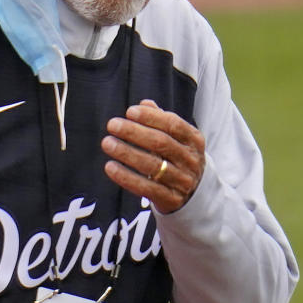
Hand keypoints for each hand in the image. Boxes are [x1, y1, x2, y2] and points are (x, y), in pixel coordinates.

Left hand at [100, 99, 205, 213]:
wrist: (194, 194)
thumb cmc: (178, 158)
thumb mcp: (176, 138)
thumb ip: (161, 120)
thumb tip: (144, 103)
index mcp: (194, 140)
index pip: (173, 124)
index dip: (150, 117)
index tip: (129, 112)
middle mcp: (191, 160)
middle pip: (161, 143)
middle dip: (134, 132)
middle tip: (112, 125)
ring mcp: (182, 181)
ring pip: (152, 165)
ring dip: (127, 152)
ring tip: (107, 143)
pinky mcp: (171, 199)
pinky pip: (145, 187)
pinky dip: (126, 177)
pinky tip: (110, 167)